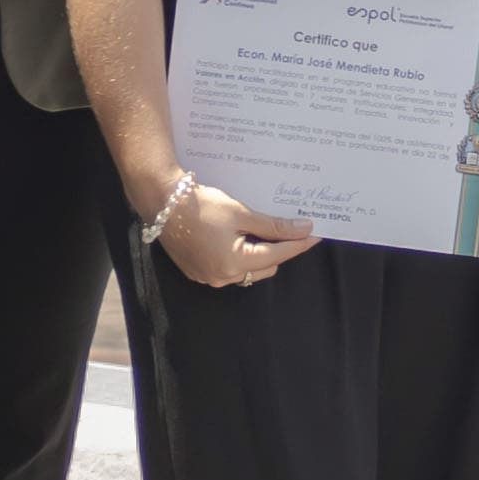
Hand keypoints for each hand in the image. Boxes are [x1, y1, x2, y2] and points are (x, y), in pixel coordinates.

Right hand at [140, 168, 318, 291]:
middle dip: (280, 249)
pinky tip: (241, 236)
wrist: (162, 202)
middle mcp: (223, 277)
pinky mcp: (198, 272)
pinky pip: (229, 269)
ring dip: (260, 254)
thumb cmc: (201, 205)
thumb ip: (274, 226)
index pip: (279, 254)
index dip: (299, 243)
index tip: (317, 232)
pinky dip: (240, 255)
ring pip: (248, 270)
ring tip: (267, 232)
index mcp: (235, 263)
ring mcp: (209, 277)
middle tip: (291, 228)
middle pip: (265, 267)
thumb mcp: (241, 213)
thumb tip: (304, 229)